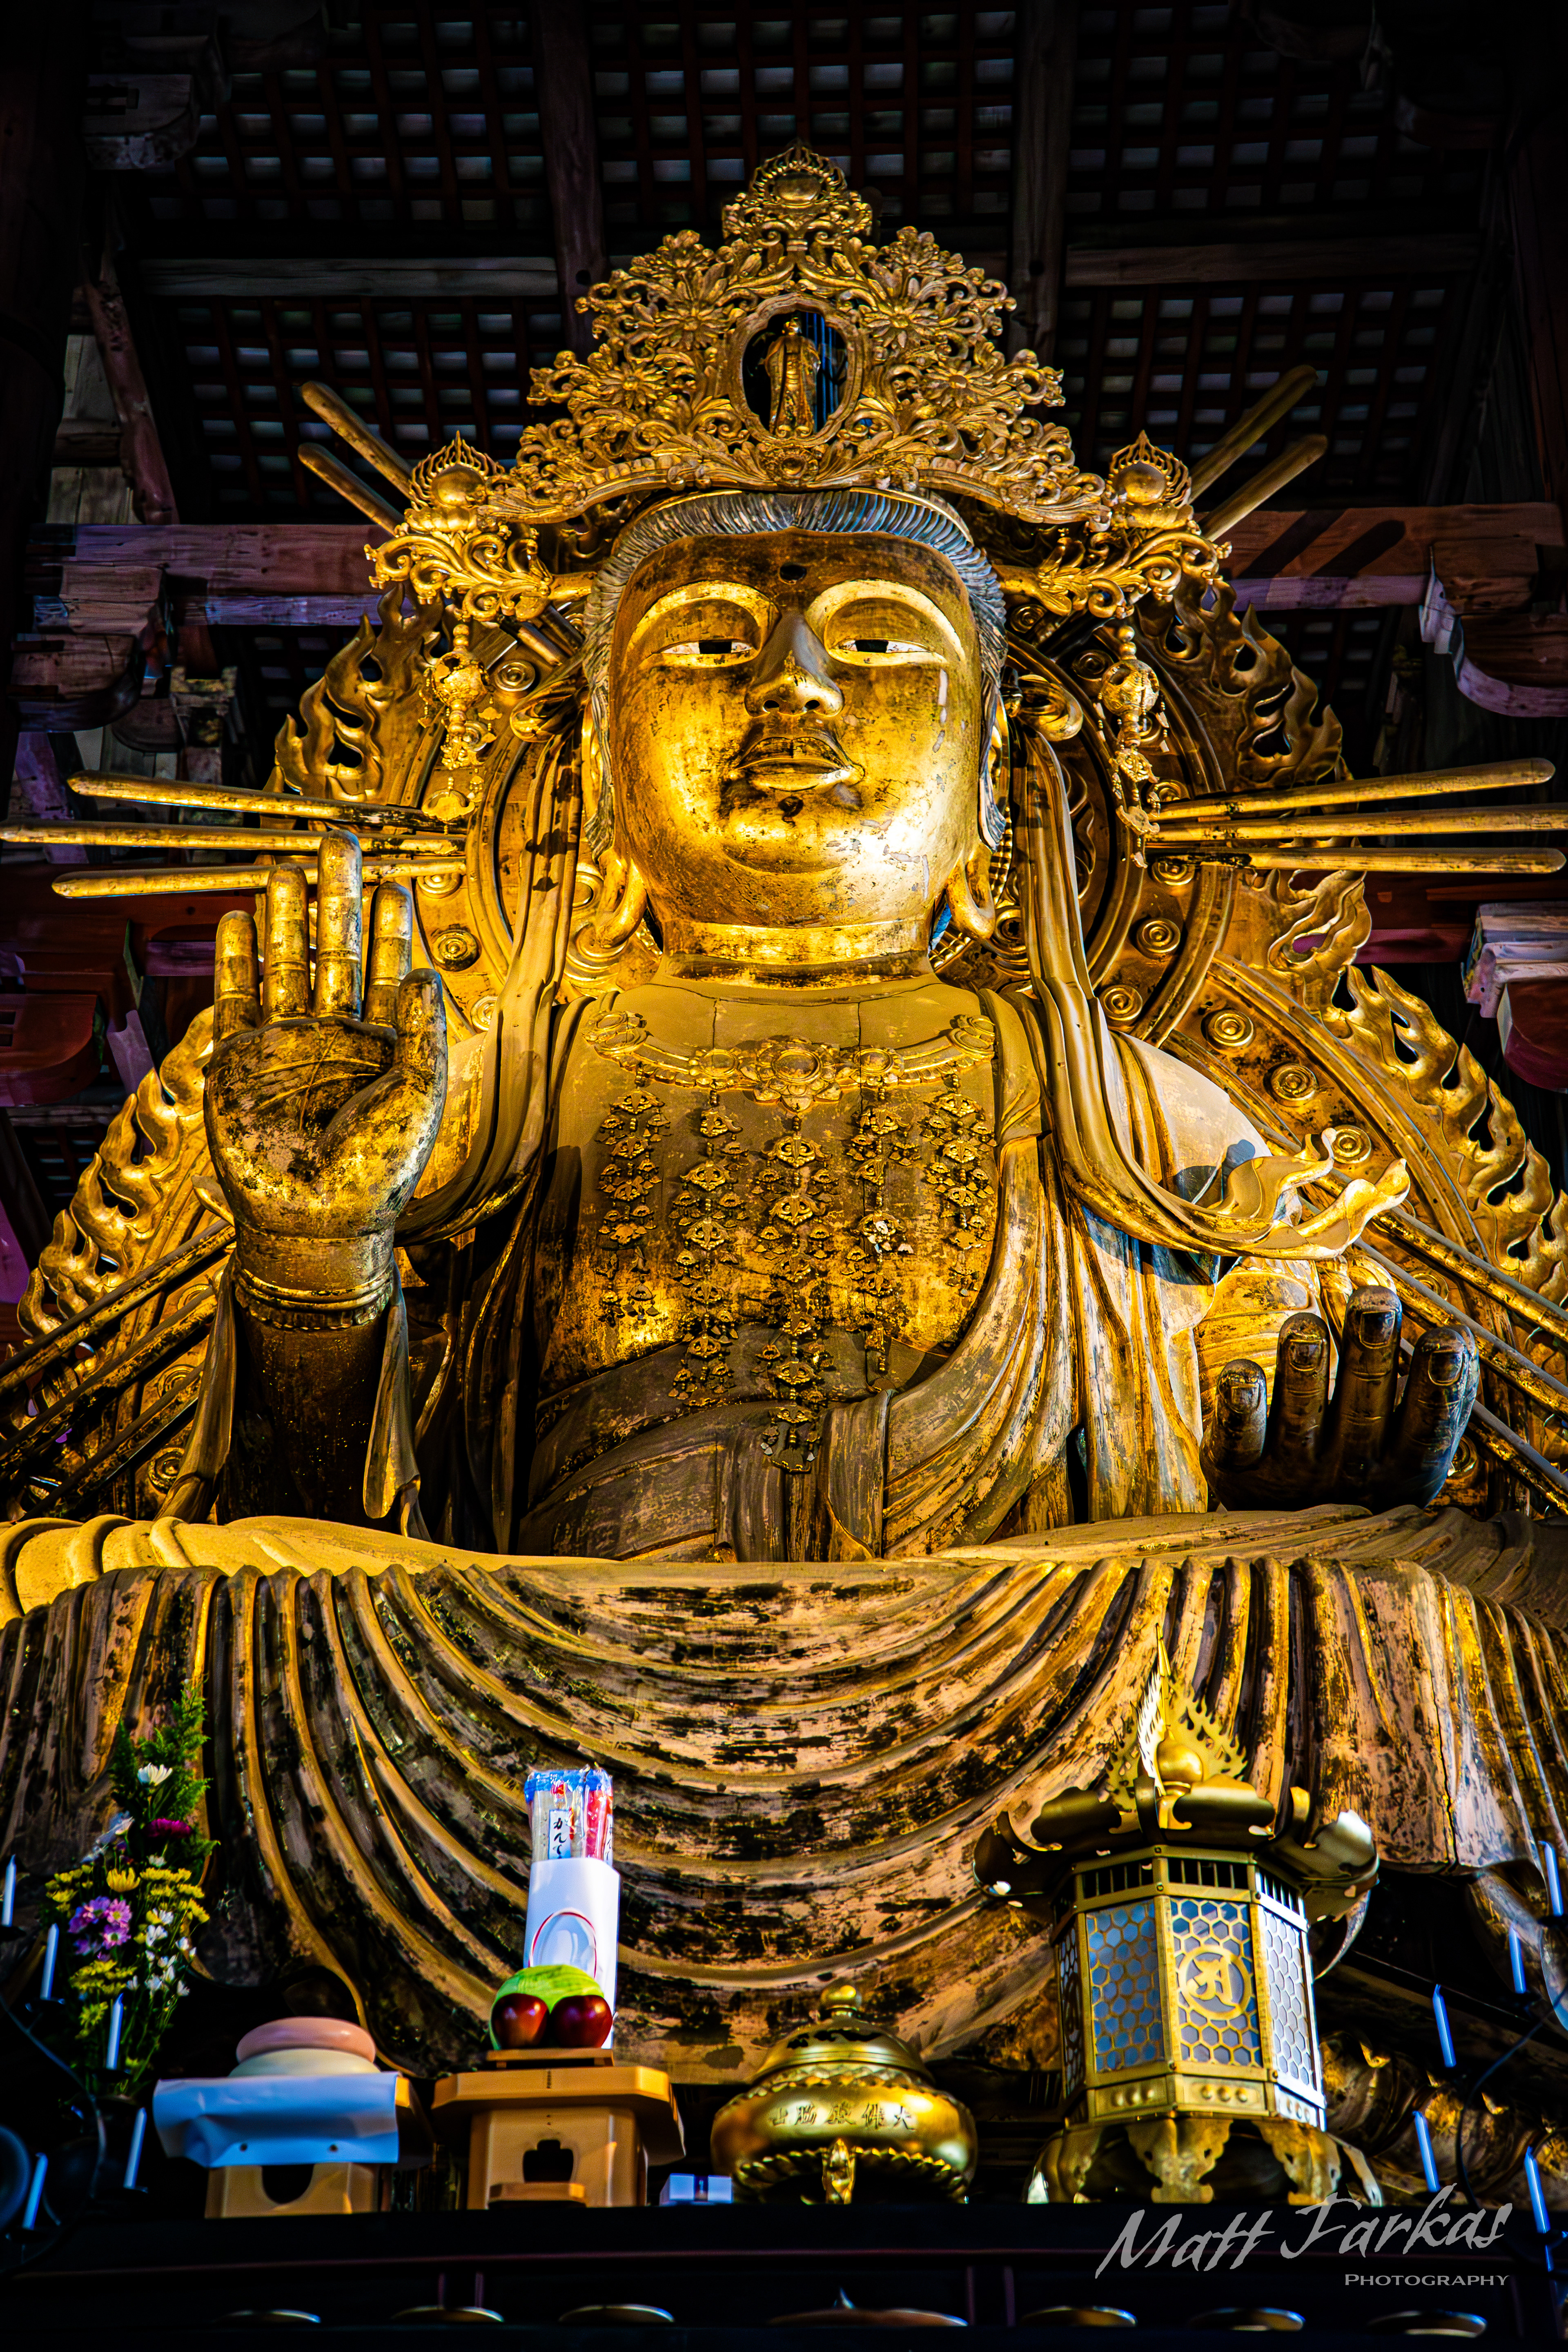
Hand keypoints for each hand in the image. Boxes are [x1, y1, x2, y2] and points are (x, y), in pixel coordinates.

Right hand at [204, 832, 446, 1304]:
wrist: (316, 1222)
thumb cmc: (376, 1171)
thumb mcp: (418, 1097)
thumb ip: (422, 1034)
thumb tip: (431, 973)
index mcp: (383, 1042)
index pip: (389, 966)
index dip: (390, 923)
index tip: (394, 879)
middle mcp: (335, 1034)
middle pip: (334, 947)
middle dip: (334, 895)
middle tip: (335, 840)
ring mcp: (286, 1043)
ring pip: (286, 962)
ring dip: (285, 915)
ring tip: (286, 865)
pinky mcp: (240, 1060)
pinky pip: (238, 997)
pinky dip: (237, 959)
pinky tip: (241, 919)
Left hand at [1200, 1284, 1478, 1511]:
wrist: (1295, 1549)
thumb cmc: (1361, 1483)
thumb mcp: (1408, 1457)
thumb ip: (1437, 1405)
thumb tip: (1463, 1339)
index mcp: (1401, 1469)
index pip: (1427, 1428)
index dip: (1441, 1387)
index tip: (1450, 1338)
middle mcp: (1349, 1472)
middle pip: (1363, 1409)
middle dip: (1370, 1353)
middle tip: (1376, 1302)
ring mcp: (1293, 1474)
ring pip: (1301, 1416)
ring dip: (1303, 1372)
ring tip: (1306, 1327)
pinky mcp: (1240, 1470)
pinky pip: (1241, 1437)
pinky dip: (1240, 1406)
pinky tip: (1240, 1372)